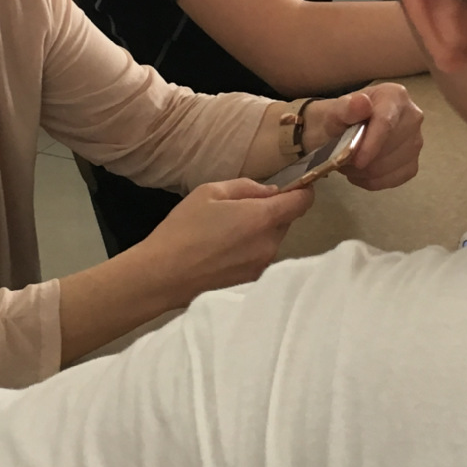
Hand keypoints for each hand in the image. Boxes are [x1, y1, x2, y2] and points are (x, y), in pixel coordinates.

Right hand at [135, 178, 314, 305]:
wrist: (163, 275)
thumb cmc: (183, 228)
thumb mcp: (210, 191)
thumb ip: (247, 187)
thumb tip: (272, 192)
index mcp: (263, 218)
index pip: (303, 202)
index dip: (302, 190)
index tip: (292, 186)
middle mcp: (270, 244)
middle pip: (287, 220)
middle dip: (273, 211)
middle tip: (241, 209)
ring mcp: (263, 265)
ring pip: (274, 239)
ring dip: (262, 231)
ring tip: (228, 231)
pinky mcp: (253, 280)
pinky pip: (262, 256)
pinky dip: (252, 248)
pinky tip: (225, 250)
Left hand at [304, 83, 422, 190]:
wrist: (338, 132)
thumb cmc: (336, 119)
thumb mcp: (332, 111)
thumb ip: (344, 108)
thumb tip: (362, 103)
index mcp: (395, 96)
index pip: (387, 122)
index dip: (372, 144)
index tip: (356, 161)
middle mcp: (412, 116)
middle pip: (390, 147)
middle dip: (363, 159)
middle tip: (342, 158)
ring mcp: (416, 141)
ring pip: (391, 166)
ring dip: (365, 172)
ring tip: (348, 164)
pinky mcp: (412, 163)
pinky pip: (394, 179)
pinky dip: (373, 181)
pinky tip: (360, 174)